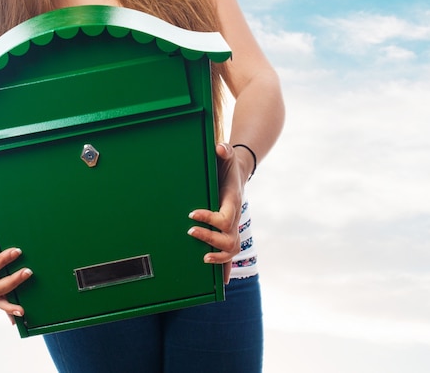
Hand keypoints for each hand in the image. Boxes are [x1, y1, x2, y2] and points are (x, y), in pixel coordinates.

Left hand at [187, 143, 244, 283]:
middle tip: (190, 232)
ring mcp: (234, 226)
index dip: (210, 219)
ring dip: (218, 258)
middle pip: (229, 238)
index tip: (192, 214)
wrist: (238, 172)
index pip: (225, 217)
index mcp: (233, 201)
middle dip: (210, 239)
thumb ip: (225, 150)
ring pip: (232, 249)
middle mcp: (235, 216)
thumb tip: (220, 148)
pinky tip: (222, 282)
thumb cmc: (228, 165)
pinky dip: (227, 269)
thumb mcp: (227, 155)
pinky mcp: (230, 232)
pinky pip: (231, 254)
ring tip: (202, 258)